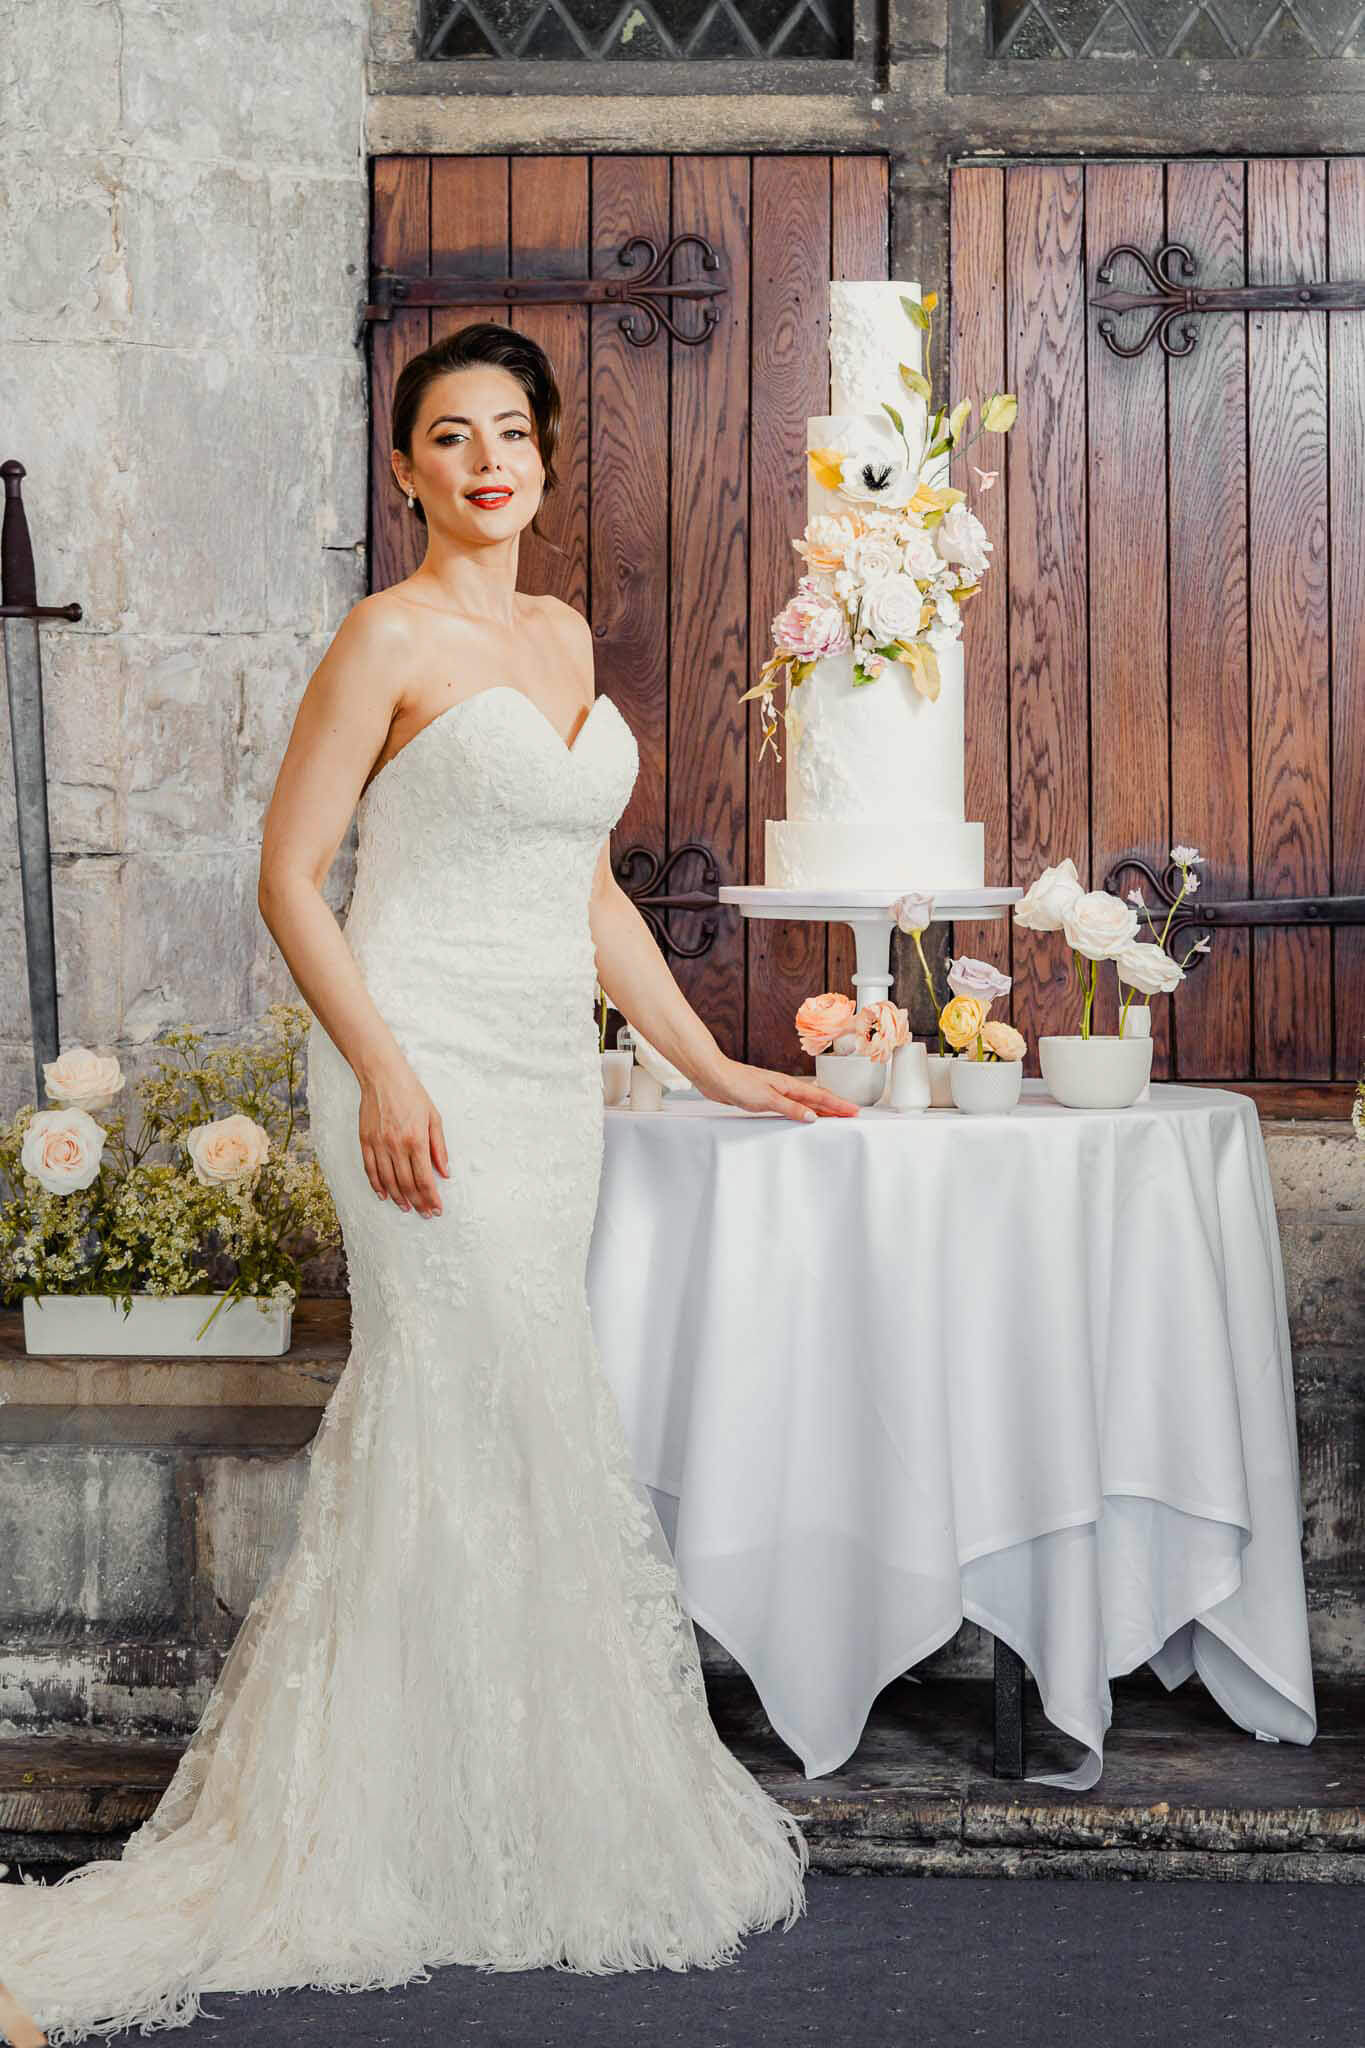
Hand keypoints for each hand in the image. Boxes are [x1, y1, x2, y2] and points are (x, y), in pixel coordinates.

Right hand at [357, 1062, 449, 1215]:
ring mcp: (379, 1145)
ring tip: (407, 1208)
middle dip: (418, 1202)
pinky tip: (385, 1195)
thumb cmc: (412, 1094)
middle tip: (425, 1213)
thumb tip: (445, 1172)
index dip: (432, 1197)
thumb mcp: (434, 1118)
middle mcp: (396, 1146)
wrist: (383, 1077)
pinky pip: (371, 1170)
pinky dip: (377, 1185)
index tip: (437, 1209)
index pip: (425, 1178)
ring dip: (399, 1198)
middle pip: (407, 1184)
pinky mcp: (366, 1141)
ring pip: (388, 1181)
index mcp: (416, 1140)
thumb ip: (439, 1147)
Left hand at [703, 1055, 863, 1121]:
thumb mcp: (767, 1099)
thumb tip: (813, 1117)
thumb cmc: (738, 1083)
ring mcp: (776, 1092)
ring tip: (834, 1116)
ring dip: (821, 1109)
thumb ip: (790, 1108)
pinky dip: (803, 1111)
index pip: (820, 1097)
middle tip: (851, 1114)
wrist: (715, 1076)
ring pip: (805, 1102)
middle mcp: (785, 1088)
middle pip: (816, 1098)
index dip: (838, 1105)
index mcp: (789, 1086)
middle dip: (835, 1106)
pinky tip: (802, 1115)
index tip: (854, 1111)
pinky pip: (792, 1106)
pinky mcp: (765, 1097)